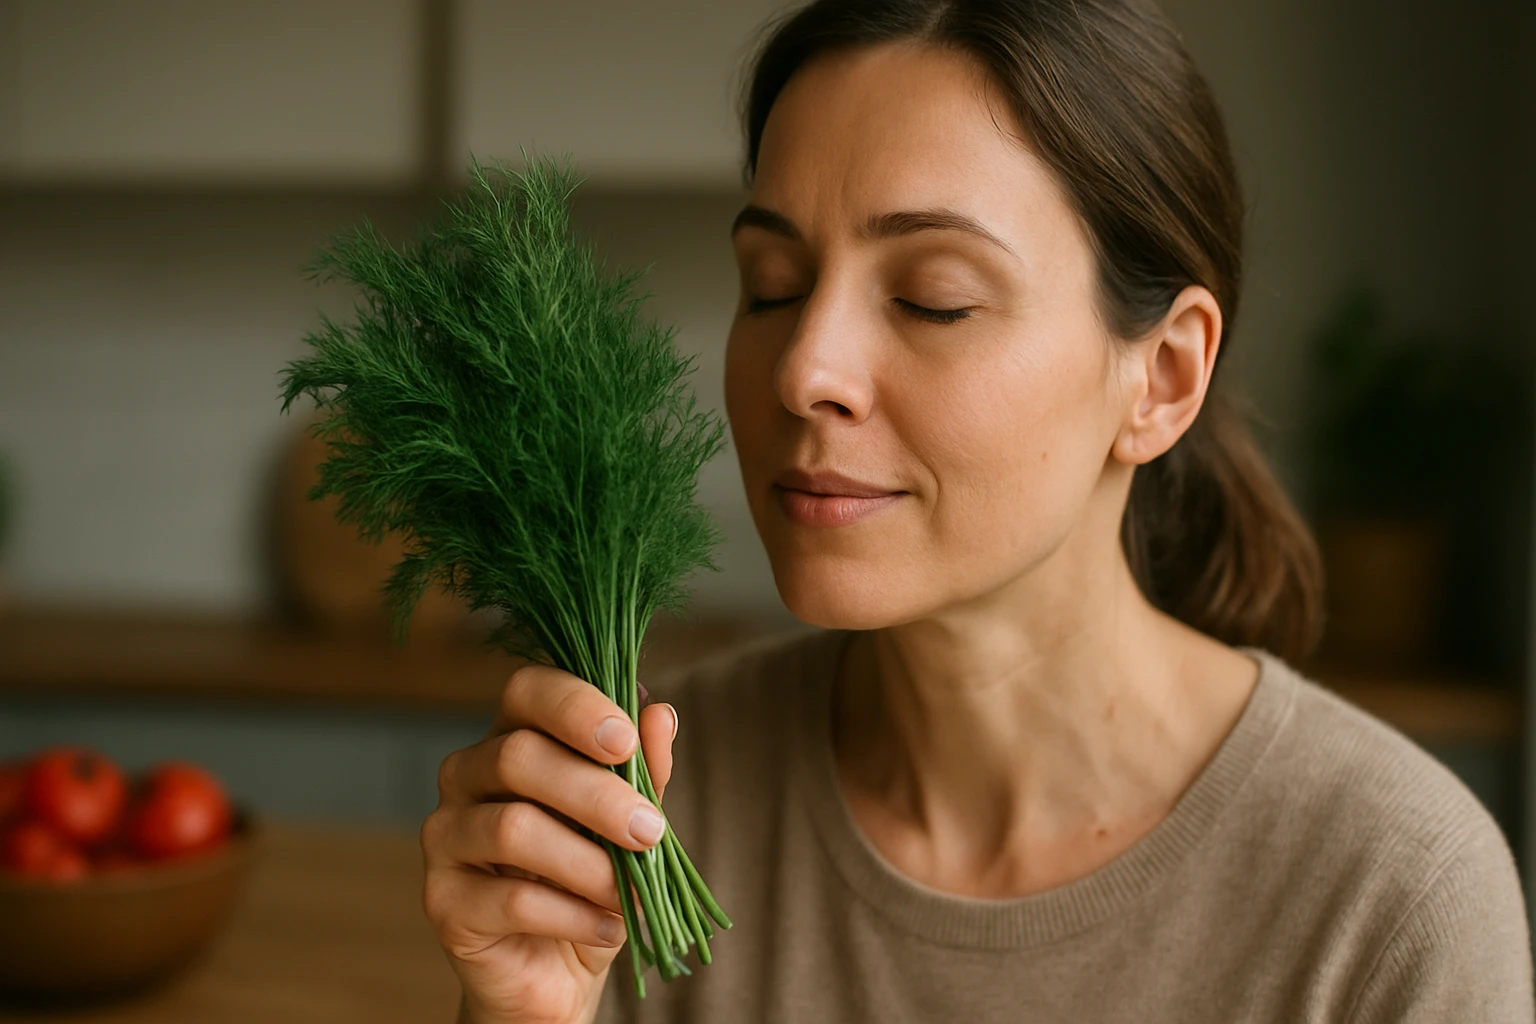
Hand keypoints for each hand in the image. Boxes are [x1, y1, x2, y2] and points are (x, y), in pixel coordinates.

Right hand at [421, 662, 677, 1023]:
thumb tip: (661, 715)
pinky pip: (510, 899)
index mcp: (513, 736)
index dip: (574, 707)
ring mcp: (444, 836)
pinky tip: (606, 926)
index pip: (527, 690)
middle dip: (596, 795)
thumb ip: (645, 769)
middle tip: (652, 831)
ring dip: (588, 862)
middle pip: (517, 756)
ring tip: (630, 892)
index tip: (626, 742)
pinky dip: (573, 914)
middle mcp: (465, 774)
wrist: (558, 971)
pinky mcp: (442, 901)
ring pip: (512, 828)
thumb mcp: (630, 822)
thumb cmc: (594, 879)